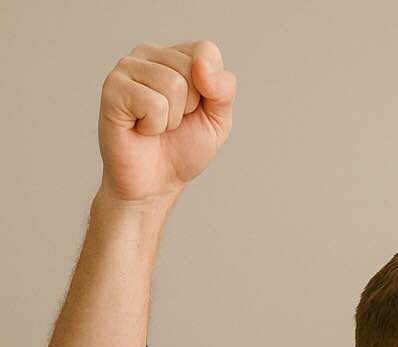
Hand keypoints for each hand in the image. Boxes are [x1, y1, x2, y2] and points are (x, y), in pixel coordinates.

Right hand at [98, 40, 235, 206]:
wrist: (155, 184)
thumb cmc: (182, 150)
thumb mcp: (217, 120)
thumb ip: (224, 89)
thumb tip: (203, 64)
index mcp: (173, 55)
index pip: (206, 51)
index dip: (210, 91)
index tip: (193, 111)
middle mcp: (147, 54)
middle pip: (191, 68)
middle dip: (190, 108)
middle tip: (171, 123)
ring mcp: (126, 68)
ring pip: (173, 84)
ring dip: (171, 119)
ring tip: (154, 127)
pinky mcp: (113, 88)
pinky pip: (153, 103)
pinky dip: (153, 126)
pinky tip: (140, 129)